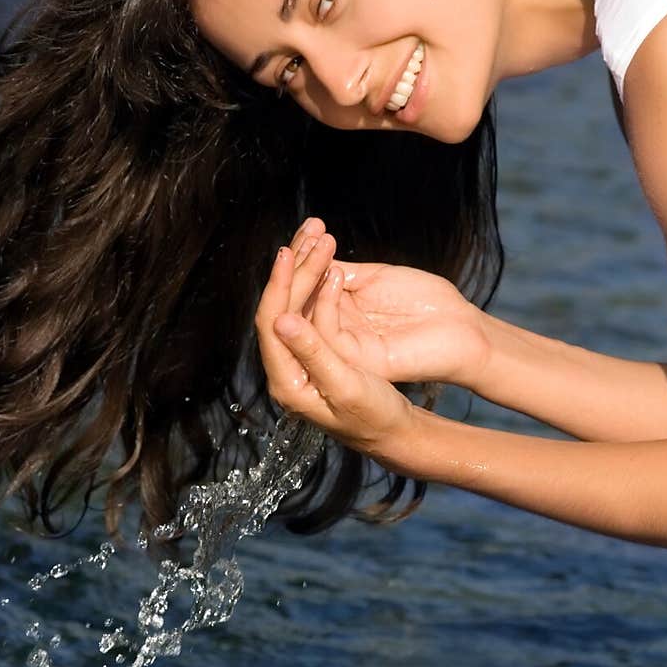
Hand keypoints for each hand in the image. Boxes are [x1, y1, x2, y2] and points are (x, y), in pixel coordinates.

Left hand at [254, 222, 417, 467]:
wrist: (395, 432)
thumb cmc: (374, 416)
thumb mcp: (345, 386)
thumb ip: (313, 353)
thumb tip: (281, 321)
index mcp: (286, 381)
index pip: (271, 323)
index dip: (279, 285)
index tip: (289, 253)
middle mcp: (287, 367)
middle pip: (281, 308)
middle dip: (296, 269)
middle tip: (313, 235)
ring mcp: (301, 358)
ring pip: (295, 304)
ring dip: (306, 268)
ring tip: (319, 234)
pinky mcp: (317, 350)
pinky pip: (311, 308)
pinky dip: (319, 280)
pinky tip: (329, 258)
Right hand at [294, 220, 490, 388]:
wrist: (460, 328)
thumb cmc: (424, 301)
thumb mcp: (375, 277)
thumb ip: (340, 271)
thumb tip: (305, 255)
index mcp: (336, 311)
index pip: (305, 286)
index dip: (303, 256)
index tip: (309, 226)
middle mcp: (333, 331)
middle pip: (296, 303)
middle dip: (296, 267)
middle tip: (304, 236)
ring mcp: (342, 349)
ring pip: (302, 321)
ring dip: (305, 281)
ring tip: (315, 248)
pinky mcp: (356, 361)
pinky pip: (326, 335)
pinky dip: (324, 304)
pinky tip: (335, 275)